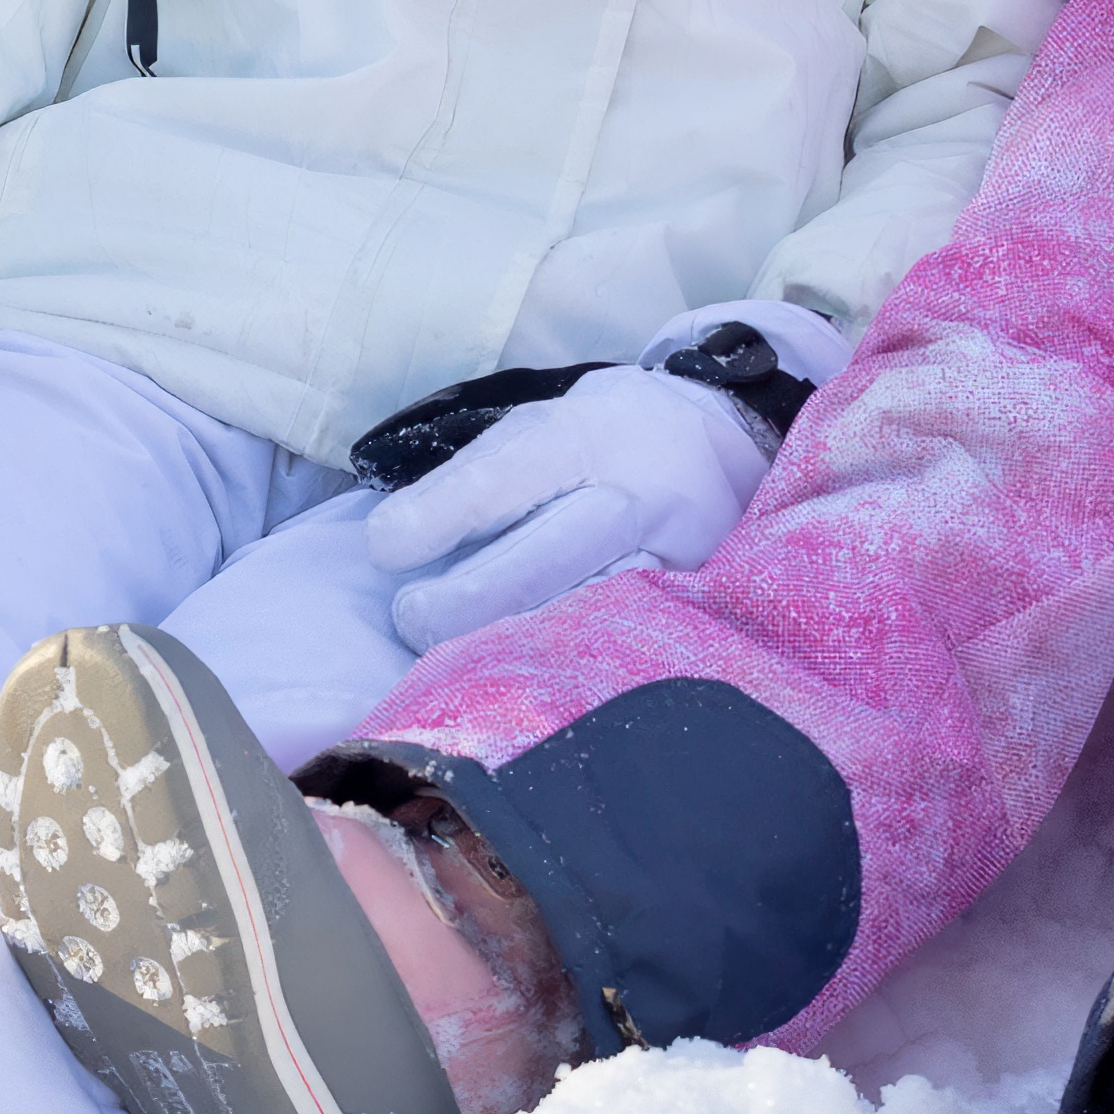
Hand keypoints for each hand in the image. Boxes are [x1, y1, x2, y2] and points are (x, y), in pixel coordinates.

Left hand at [363, 304, 848, 648]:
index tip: (385, 545)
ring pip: (594, 610)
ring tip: (457, 664)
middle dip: (469, 598)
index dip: (443, 511)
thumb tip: (393, 545)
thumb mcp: (546, 429)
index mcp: (588, 433)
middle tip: (410, 619)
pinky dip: (576, 665)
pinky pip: (635, 646)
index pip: (509, 473)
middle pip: (550, 554)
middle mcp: (641, 493)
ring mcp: (684, 555)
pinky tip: (531, 685)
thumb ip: (481, 480)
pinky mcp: (706, 606)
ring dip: (518, 644)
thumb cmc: (602, 444)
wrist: (728, 445)